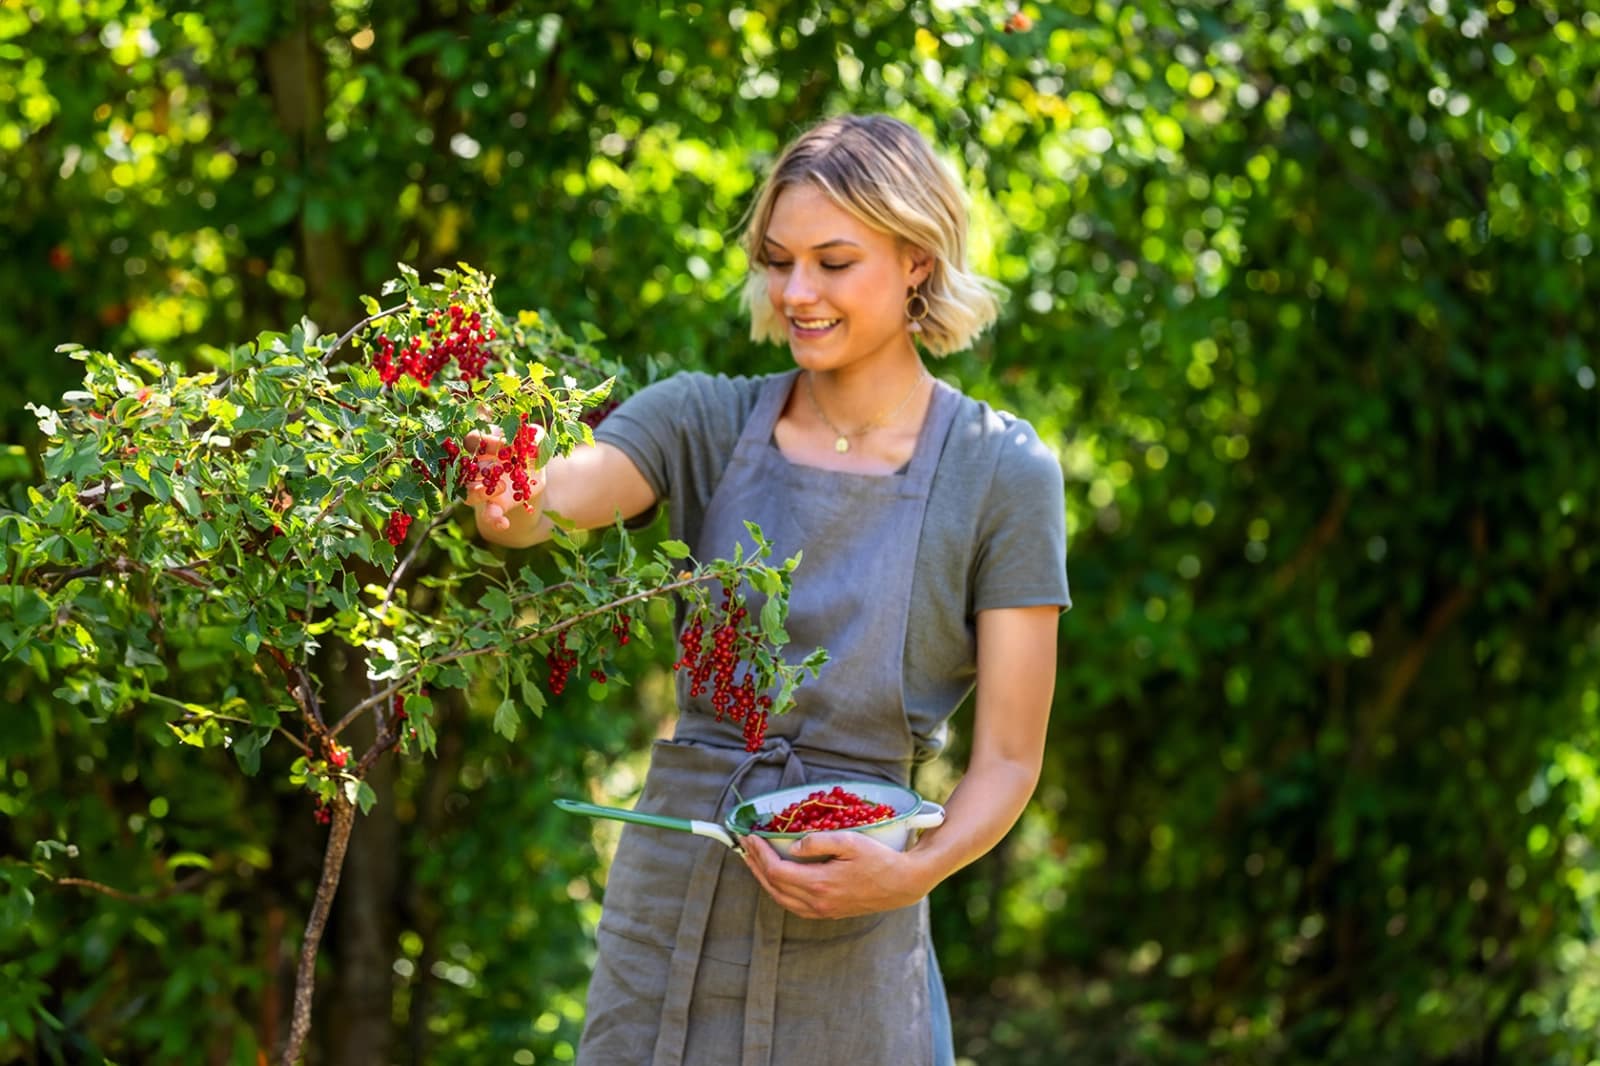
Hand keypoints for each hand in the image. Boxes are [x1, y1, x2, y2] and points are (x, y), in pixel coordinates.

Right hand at [462, 422, 545, 542]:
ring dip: (479, 492)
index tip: (503, 444)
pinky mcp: (493, 506)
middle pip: (466, 468)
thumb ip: (535, 436)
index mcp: (484, 447)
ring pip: (468, 493)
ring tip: (501, 488)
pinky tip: (504, 524)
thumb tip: (532, 433)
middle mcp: (478, 468)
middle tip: (497, 465)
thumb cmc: (529, 454)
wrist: (534, 479)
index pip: (472, 441)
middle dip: (480, 466)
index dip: (483, 441)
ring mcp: (482, 488)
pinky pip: (487, 515)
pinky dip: (494, 520)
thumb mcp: (536, 444)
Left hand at [739, 831, 931, 919]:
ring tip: (754, 860)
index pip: (776, 870)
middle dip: (755, 865)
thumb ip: (818, 842)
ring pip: (781, 899)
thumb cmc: (880, 859)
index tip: (749, 836)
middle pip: (773, 886)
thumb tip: (792, 847)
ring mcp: (822, 911)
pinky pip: (793, 905)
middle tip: (744, 845)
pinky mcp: (828, 912)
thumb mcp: (850, 841)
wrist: (903, 884)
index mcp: (820, 884)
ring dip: (763, 879)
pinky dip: (778, 890)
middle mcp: (817, 902)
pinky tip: (777, 878)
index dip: (759, 853)